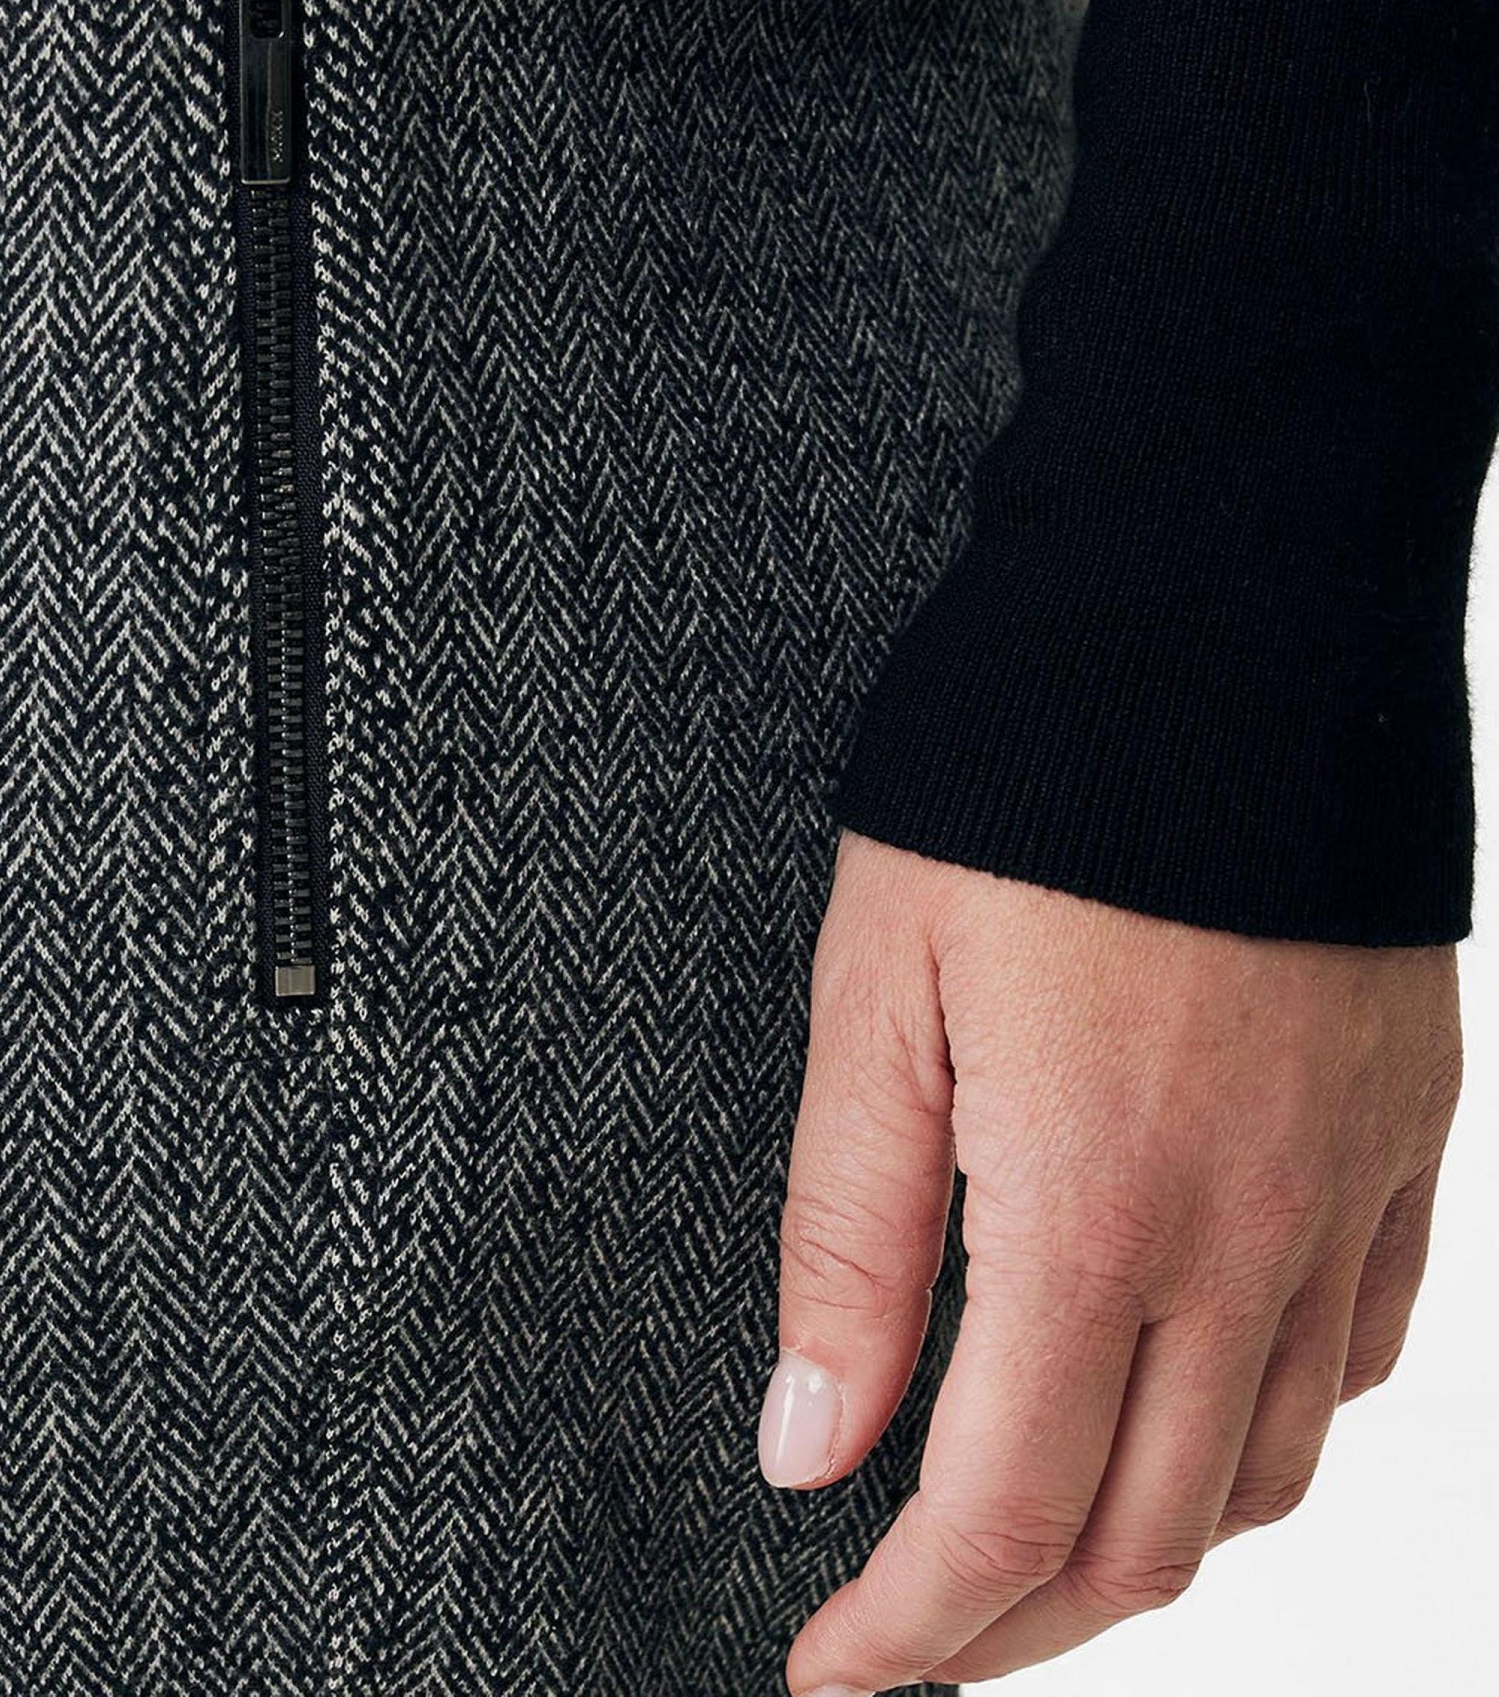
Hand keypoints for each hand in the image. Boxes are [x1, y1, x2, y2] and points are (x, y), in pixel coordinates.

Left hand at [758, 829, 1462, 1692]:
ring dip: (1147, 1543)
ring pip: (1264, 1465)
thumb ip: (846, 1236)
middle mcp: (1244, 1235)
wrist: (1220, 623)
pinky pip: (1362, 1347)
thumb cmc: (1021, 787)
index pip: (1004, 1514)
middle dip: (1017, 1627)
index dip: (910, 1634)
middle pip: (1148, 1537)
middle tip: (913, 1636)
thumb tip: (811, 1447)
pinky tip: (1197, 1399)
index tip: (832, 1680)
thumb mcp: (876, 994)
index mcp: (1090, 1211)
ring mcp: (1346, 1188)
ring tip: (1039, 1540)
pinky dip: (1272, 1424)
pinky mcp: (1403, 1127)